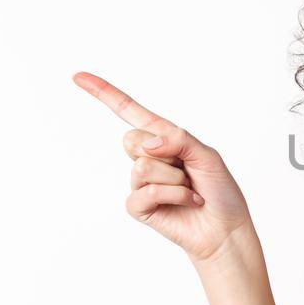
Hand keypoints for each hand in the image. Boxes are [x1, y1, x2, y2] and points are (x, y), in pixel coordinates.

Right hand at [72, 71, 253, 262]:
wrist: (225, 228)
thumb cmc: (219, 191)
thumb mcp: (207, 155)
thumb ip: (179, 140)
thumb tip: (147, 145)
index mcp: (163, 138)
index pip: (129, 111)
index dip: (104, 93)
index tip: (78, 76)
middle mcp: (148, 157)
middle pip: (132, 139)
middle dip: (165, 154)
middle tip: (187, 170)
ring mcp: (140, 183)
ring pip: (142, 166)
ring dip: (175, 178)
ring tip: (189, 188)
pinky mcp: (139, 207)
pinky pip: (145, 192)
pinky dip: (174, 195)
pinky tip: (187, 202)